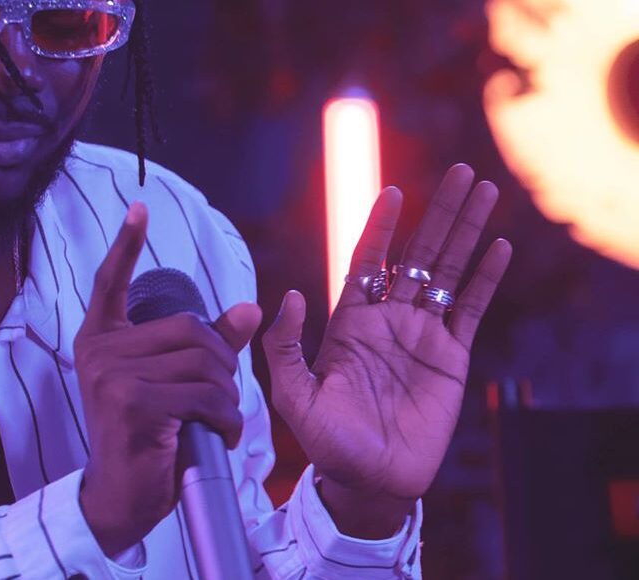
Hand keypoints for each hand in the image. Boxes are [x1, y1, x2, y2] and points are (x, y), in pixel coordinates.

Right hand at [75, 202, 262, 555]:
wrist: (120, 499)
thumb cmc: (147, 440)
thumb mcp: (171, 386)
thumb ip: (206, 346)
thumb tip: (250, 307)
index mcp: (101, 340)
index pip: (112, 283)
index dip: (127, 245)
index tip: (139, 209)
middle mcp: (100, 351)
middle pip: (192, 329)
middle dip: (222, 365)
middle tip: (216, 402)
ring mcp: (113, 375)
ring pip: (205, 363)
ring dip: (226, 397)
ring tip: (214, 422)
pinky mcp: (134, 403)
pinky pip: (206, 394)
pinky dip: (225, 418)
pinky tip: (213, 435)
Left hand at [263, 165, 512, 537]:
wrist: (369, 481)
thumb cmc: (327, 441)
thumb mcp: (293, 394)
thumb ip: (286, 346)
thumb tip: (290, 294)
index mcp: (350, 321)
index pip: (367, 260)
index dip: (379, 226)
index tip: (392, 191)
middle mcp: (388, 319)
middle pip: (416, 253)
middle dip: (439, 213)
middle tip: (461, 173)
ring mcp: (422, 336)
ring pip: (447, 272)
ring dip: (466, 232)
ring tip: (485, 192)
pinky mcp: (450, 358)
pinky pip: (470, 310)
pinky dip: (484, 279)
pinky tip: (499, 248)